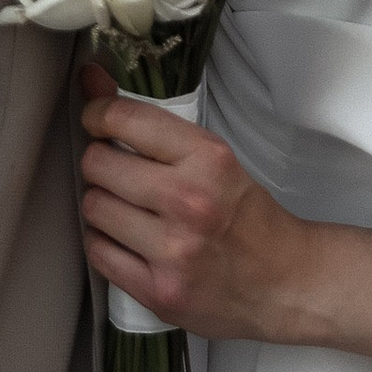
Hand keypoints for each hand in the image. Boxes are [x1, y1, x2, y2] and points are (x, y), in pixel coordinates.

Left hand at [77, 65, 325, 344]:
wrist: (282, 282)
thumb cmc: (244, 214)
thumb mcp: (211, 157)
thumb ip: (149, 121)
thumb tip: (89, 78)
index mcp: (208, 159)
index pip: (125, 119)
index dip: (98, 114)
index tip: (97, 120)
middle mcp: (189, 203)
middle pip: (98, 165)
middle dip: (100, 163)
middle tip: (117, 171)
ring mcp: (174, 252)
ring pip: (93, 208)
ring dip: (102, 204)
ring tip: (126, 208)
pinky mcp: (159, 292)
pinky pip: (98, 253)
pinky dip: (105, 243)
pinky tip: (126, 240)